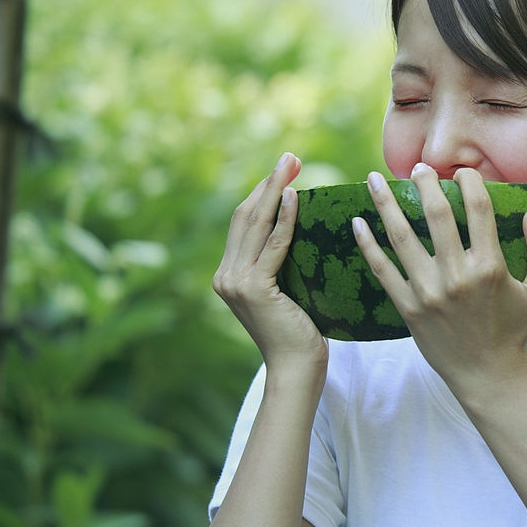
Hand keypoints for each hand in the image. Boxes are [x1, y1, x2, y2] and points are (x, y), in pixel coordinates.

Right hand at [213, 153, 326, 373]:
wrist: (297, 369)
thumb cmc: (301, 333)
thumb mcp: (288, 291)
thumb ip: (281, 264)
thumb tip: (301, 229)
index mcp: (229, 275)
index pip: (245, 223)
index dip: (262, 192)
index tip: (285, 170)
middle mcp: (225, 276)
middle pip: (246, 216)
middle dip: (268, 182)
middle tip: (290, 156)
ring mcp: (235, 282)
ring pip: (256, 224)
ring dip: (275, 189)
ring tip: (292, 164)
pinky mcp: (253, 289)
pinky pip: (273, 245)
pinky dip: (284, 218)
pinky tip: (295, 196)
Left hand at [352, 163, 526, 395]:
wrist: (488, 376)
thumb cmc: (517, 331)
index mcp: (490, 267)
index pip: (478, 211)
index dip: (470, 184)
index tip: (462, 172)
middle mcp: (457, 276)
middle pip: (437, 216)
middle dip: (425, 185)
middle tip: (419, 167)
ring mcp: (428, 292)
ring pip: (402, 237)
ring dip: (385, 204)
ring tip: (372, 179)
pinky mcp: (408, 308)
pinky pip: (382, 271)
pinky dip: (367, 245)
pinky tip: (356, 222)